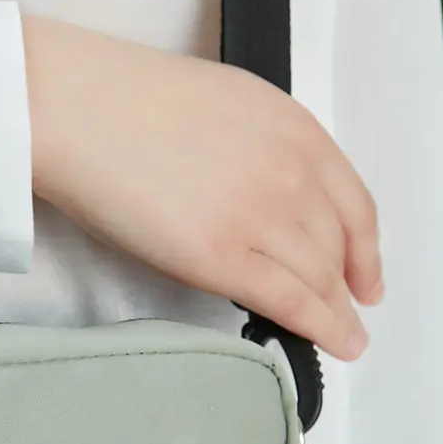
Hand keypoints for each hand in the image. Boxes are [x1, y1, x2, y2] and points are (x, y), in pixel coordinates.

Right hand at [22, 14, 382, 360]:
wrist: (74, 108)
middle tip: (347, 312)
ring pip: (319, 278)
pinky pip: (290, 301)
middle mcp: (288, 170)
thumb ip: (264, 149)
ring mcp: (257, 214)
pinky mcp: (220, 256)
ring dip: (337, 313)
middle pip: (336, 246)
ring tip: (343, 336)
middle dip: (346, 286)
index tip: (368, 276)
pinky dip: (321, 327)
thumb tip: (274, 200)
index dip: (367, 249)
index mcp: (293, 128)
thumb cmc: (123, 102)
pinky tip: (337, 342)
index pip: (353, 202)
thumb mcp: (226, 105)